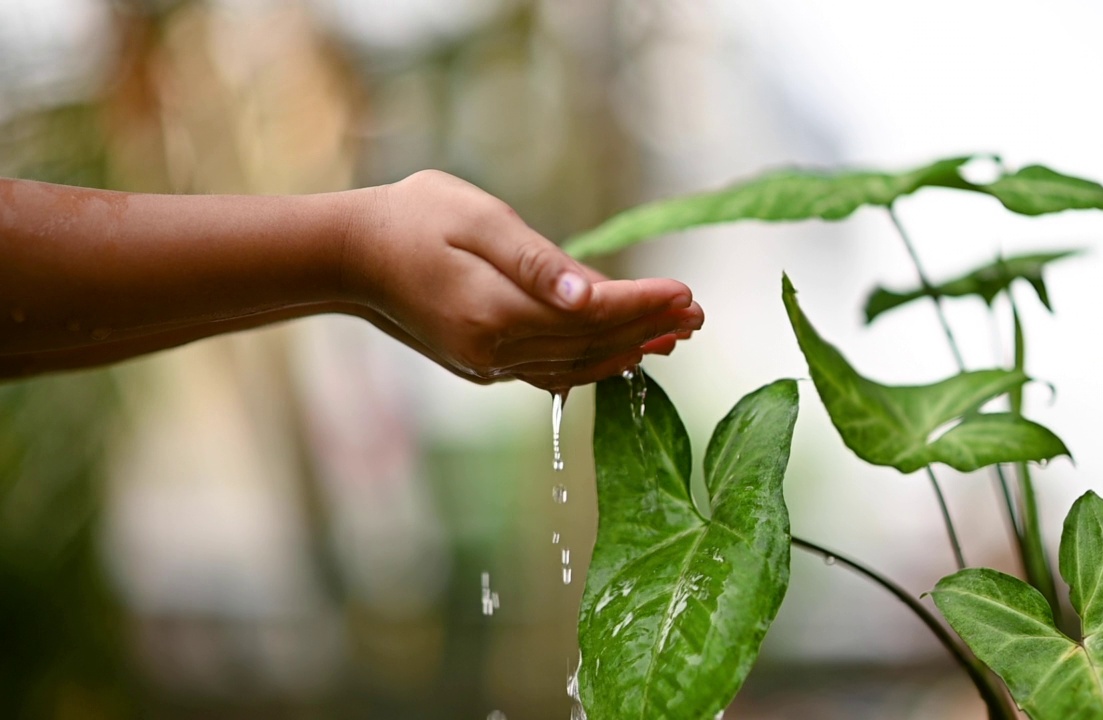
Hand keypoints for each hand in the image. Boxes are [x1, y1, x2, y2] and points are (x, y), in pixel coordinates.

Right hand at [344, 170, 701, 389]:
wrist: (352, 256)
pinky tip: (622, 354)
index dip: (642, 305)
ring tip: (675, 336)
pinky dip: (592, 364)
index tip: (688, 293)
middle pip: (591, 345)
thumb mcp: (477, 220)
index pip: (591, 315)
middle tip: (700, 316)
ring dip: (628, 351)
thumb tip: (592, 294)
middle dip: (648, 328)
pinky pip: (551, 372)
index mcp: (494, 311)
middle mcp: (494, 349)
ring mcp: (487, 364)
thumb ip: (538, 262)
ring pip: (576, 365)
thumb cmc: (412, 219)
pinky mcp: (483, 365)